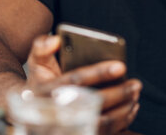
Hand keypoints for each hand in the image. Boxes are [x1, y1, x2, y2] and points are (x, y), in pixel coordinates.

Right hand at [26, 35, 142, 133]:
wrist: (29, 110)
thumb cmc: (38, 81)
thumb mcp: (35, 62)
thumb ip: (42, 47)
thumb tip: (56, 40)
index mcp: (45, 90)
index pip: (75, 80)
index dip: (98, 72)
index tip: (121, 65)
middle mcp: (55, 111)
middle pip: (92, 104)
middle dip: (118, 94)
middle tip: (136, 84)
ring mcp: (67, 127)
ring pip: (100, 123)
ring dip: (123, 110)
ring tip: (135, 95)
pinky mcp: (78, 134)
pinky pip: (103, 134)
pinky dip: (121, 123)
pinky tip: (130, 109)